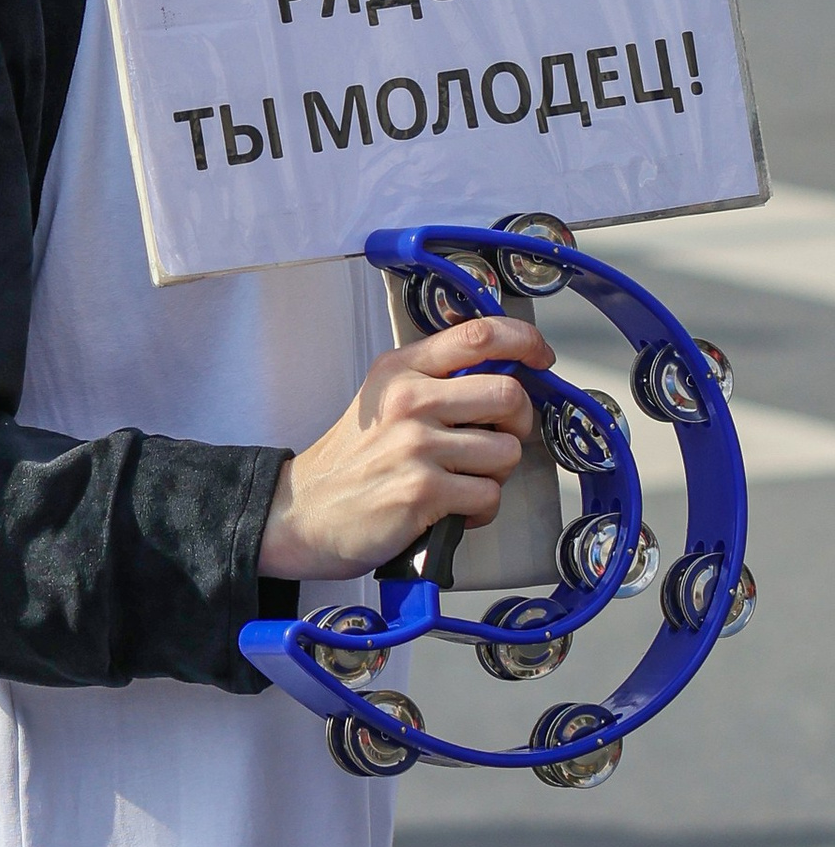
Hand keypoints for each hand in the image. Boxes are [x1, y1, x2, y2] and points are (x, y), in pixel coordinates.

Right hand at [258, 314, 552, 581]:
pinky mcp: (422, 490)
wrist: (305, 511)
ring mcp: (415, 444)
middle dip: (518, 425)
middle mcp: (409, 399)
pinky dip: (478, 511)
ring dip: (495, 476)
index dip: (524, 341)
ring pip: (506, 452)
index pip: (478, 335)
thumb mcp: (384, 398)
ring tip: (461, 481)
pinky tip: (450, 509)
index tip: (541, 357)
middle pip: (509, 396)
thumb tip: (506, 376)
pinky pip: (489, 497)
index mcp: (401, 368)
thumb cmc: (354, 459)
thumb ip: (435, 380)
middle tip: (496, 439)